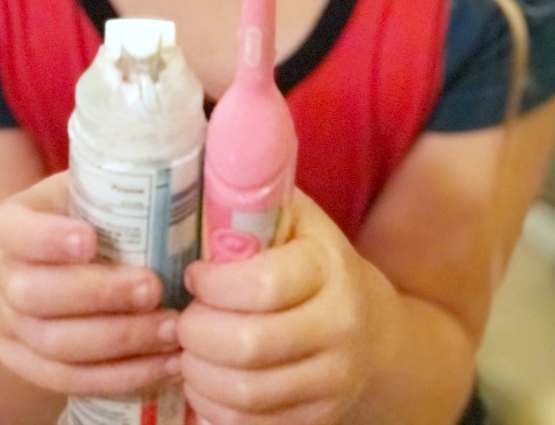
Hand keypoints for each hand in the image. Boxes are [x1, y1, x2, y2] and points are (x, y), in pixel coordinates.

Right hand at [0, 171, 182, 397]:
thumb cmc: (97, 216)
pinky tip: (164, 362)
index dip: (47, 238)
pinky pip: (70, 380)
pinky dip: (121, 375)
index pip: (14, 230)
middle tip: (153, 287)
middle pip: (34, 295)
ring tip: (171, 329)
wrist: (64, 264)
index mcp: (12, 223)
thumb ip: (128, 183)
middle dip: (98, 294)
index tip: (90, 239)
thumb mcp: (100, 190)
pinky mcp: (26, 364)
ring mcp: (9, 325)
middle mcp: (3, 275)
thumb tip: (188, 171)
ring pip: (55, 345)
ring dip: (120, 340)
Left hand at [179, 189, 381, 424]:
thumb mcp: (296, 219)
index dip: (213, 284)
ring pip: (246, 394)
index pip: (263, 285)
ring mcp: (333, 379)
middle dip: (196, 333)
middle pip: (248, 346)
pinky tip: (204, 379)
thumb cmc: (313, 261)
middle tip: (181, 318)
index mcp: (329, 266)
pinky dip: (213, 407)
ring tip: (186, 349)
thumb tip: (201, 155)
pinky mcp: (318, 419)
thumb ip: (255, 198)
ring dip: (198, 373)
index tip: (193, 275)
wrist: (373, 330)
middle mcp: (339, 325)